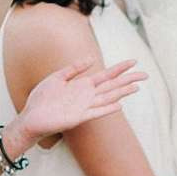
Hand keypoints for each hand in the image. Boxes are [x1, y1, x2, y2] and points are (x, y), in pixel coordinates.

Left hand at [8, 59, 146, 154]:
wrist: (30, 116)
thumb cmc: (42, 99)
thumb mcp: (57, 77)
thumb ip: (74, 69)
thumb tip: (91, 58)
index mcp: (82, 85)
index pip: (106, 75)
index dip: (120, 68)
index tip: (134, 61)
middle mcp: (86, 96)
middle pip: (112, 86)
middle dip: (128, 79)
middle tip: (146, 75)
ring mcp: (84, 107)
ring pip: (108, 98)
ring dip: (122, 92)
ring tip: (137, 87)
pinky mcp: (78, 117)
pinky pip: (96, 112)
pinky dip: (108, 108)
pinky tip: (119, 105)